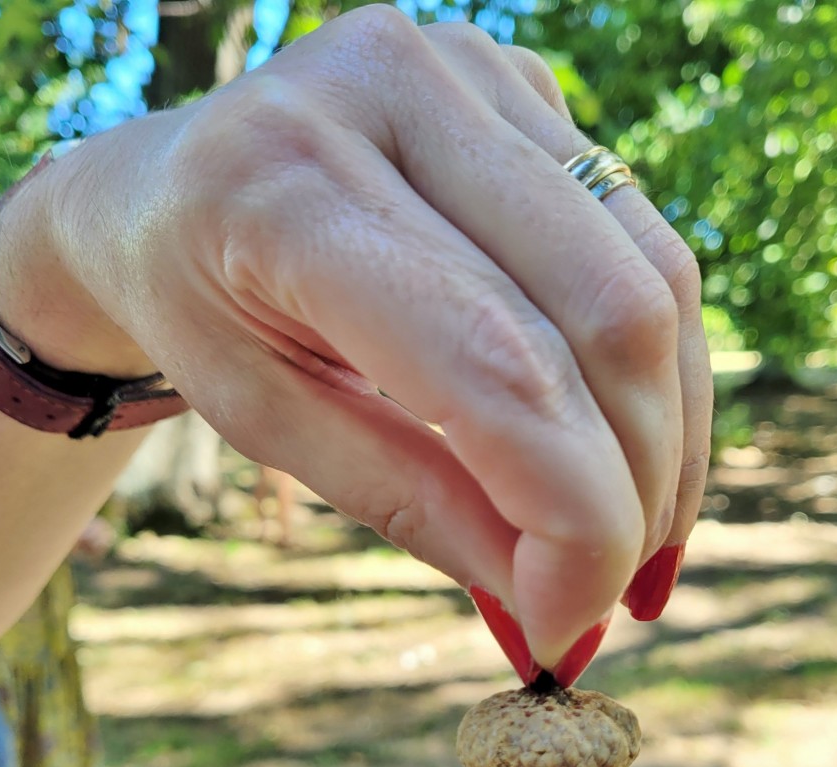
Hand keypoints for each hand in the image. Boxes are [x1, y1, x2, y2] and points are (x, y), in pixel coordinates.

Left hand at [0, 6, 711, 667]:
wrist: (169, 186)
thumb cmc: (199, 307)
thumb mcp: (269, 423)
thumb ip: (413, 504)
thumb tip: (550, 604)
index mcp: (291, 186)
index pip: (497, 366)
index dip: (571, 519)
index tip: (563, 626)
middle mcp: (399, 89)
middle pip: (606, 319)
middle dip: (636, 490)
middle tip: (612, 597)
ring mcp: (476, 69)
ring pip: (652, 282)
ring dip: (668, 439)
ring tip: (636, 543)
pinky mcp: (527, 88)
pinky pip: (642, 246)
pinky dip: (654, 371)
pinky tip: (627, 450)